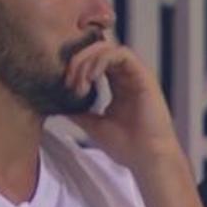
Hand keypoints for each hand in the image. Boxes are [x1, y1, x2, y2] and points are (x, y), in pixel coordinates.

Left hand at [64, 40, 181, 169]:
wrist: (148, 158)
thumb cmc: (127, 146)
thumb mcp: (94, 126)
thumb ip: (80, 112)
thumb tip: (59, 106)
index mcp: (117, 85)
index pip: (94, 61)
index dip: (76, 66)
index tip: (64, 85)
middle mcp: (127, 75)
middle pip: (98, 50)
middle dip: (78, 60)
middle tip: (68, 81)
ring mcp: (136, 74)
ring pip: (107, 47)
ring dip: (88, 60)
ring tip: (80, 82)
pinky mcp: (144, 75)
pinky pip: (121, 53)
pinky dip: (102, 60)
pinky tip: (92, 77)